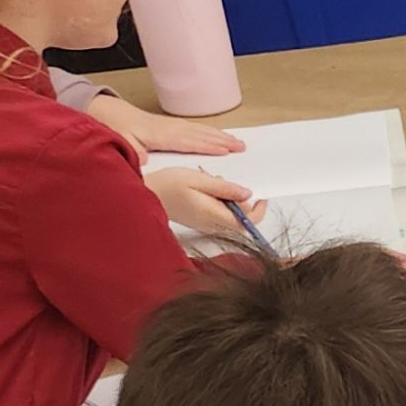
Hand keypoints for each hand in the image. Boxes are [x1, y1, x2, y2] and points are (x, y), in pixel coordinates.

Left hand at [87, 92, 244, 156]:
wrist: (106, 112)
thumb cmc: (114, 128)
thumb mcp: (120, 142)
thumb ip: (133, 152)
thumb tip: (143, 160)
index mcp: (160, 134)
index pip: (188, 141)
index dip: (207, 146)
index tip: (225, 151)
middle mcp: (169, 128)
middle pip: (200, 134)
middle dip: (221, 140)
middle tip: (241, 146)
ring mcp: (171, 125)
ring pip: (200, 130)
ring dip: (219, 135)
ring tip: (236, 142)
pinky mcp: (169, 126)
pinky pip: (194, 129)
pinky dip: (209, 131)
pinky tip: (216, 135)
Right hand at [144, 165, 262, 237]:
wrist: (144, 194)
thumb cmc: (168, 184)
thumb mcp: (199, 179)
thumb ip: (225, 188)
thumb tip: (248, 194)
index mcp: (213, 215)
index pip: (246, 223)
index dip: (258, 212)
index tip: (260, 197)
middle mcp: (211, 225)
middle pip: (240, 221)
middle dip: (242, 202)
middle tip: (227, 183)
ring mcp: (204, 225)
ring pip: (230, 218)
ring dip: (230, 202)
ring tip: (213, 183)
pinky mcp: (199, 222)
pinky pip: (219, 217)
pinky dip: (220, 204)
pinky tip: (207, 190)